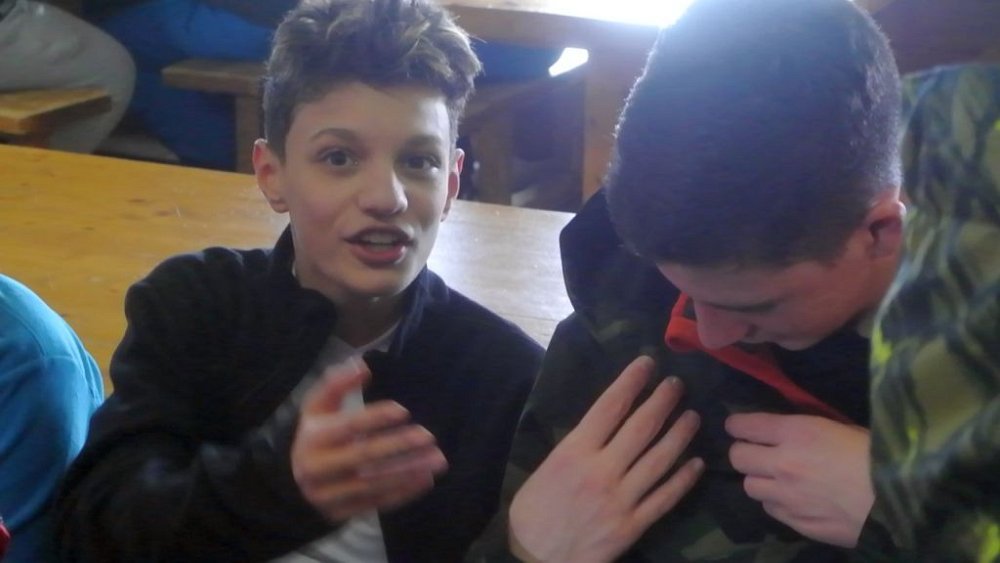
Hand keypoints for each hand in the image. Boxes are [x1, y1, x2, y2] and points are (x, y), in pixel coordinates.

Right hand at [291, 358, 447, 521]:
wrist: (292, 482)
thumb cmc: (315, 434)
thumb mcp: (317, 406)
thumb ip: (338, 384)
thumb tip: (363, 365)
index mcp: (313, 437)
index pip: (347, 427)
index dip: (375, 418)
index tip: (404, 411)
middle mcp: (317, 468)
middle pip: (363, 456)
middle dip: (398, 446)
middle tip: (428, 436)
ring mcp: (328, 494)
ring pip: (373, 483)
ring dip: (408, 472)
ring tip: (436, 460)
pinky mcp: (341, 513)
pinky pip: (376, 503)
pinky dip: (404, 492)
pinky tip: (425, 479)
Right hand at [509, 356, 703, 562]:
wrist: (536, 559)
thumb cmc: (534, 511)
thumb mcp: (547, 467)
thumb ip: (577, 447)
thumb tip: (606, 424)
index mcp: (574, 452)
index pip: (609, 406)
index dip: (631, 381)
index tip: (647, 363)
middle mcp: (601, 471)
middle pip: (641, 427)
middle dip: (662, 401)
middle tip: (678, 384)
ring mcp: (620, 499)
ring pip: (660, 459)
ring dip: (680, 434)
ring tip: (693, 416)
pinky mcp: (633, 526)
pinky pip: (665, 498)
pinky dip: (683, 478)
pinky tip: (696, 463)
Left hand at [726, 412, 873, 546]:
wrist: (900, 502)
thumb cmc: (878, 456)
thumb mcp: (842, 428)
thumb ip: (807, 430)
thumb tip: (789, 431)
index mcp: (796, 433)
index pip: (745, 425)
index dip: (737, 425)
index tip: (738, 427)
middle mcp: (782, 463)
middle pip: (737, 458)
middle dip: (744, 453)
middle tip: (756, 453)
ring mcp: (787, 497)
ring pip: (750, 487)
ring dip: (760, 481)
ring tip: (776, 479)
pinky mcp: (797, 523)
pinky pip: (771, 510)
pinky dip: (777, 504)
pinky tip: (793, 501)